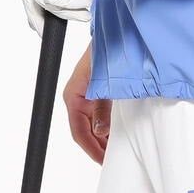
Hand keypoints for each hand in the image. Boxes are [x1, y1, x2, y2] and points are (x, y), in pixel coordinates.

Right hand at [63, 41, 111, 163]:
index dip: (91, 148)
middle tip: (113, 160)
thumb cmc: (108, 49)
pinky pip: (100, 117)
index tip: (103, 160)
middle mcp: (78, 98)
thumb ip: (102, 107)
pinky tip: (119, 134)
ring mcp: (88, 96)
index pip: (78, 131)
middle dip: (98, 147)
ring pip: (93, 126)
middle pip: (85, 131)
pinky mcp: (99, 94)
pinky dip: (108, 128)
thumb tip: (101, 131)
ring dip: (103, 139)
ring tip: (117, 150)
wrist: (119, 32)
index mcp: (74, 95)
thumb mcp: (105, 81)